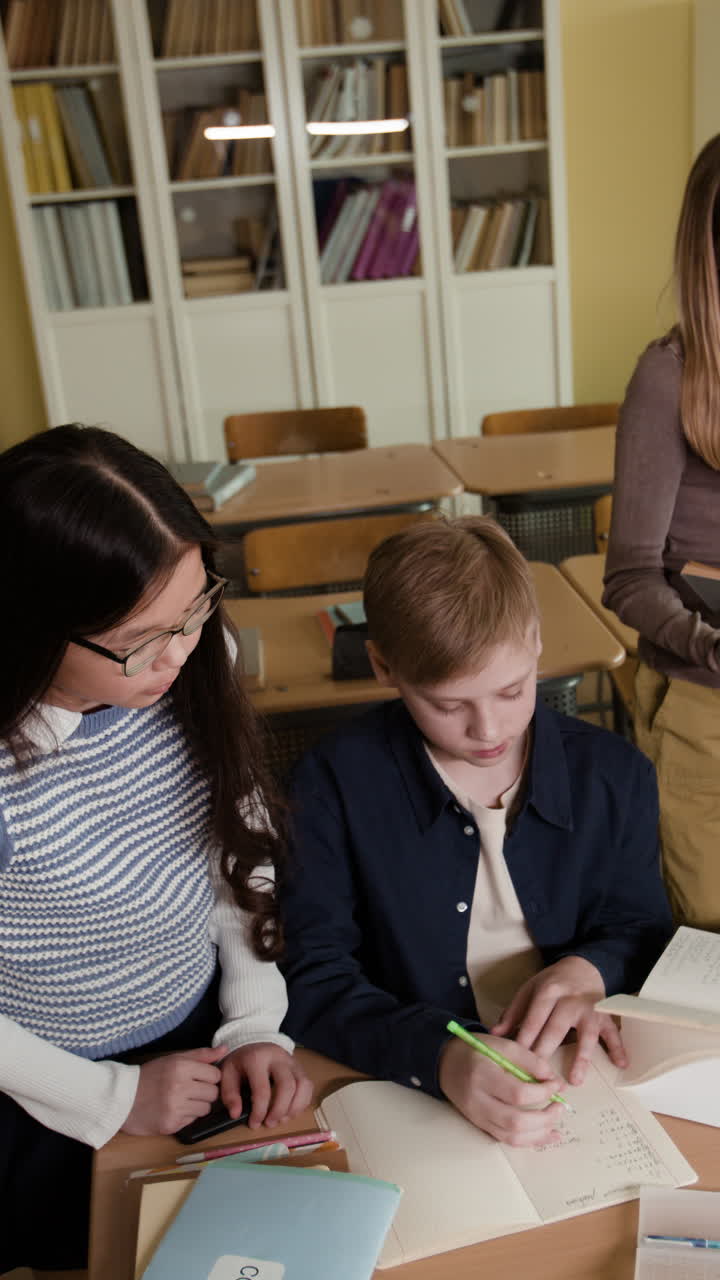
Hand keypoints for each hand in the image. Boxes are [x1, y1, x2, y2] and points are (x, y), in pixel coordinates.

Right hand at [122, 1045, 226, 1135]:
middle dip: (205, 1092)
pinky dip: (186, 1117)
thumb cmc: (150, 1076)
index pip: (215, 1074)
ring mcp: (175, 1108)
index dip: (209, 1076)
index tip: (199, 1077)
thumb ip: (201, 1055)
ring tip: (181, 1100)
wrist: (122, 1099)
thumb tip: (225, 1049)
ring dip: (197, 1106)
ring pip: (205, 1109)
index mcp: (181, 1067)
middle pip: (213, 1093)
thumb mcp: (173, 1059)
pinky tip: (173, 1110)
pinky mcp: (171, 1125)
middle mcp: (179, 1087)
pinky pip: (192, 1121)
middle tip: (191, 1090)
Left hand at [220, 1043, 313, 1128]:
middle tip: (270, 1123)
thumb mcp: (228, 1073)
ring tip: (282, 1119)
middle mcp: (278, 1058)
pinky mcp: (300, 1067)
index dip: (259, 1111)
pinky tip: (291, 1111)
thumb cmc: (241, 1061)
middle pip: (287, 1086)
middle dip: (280, 1110)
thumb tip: (235, 1114)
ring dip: (294, 1108)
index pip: (262, 1089)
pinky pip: (308, 1086)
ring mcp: (292, 1061)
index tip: (254, 1124)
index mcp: (257, 1059)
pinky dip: (303, 1102)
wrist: (254, 1041)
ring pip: (303, 1085)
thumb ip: (229, 1094)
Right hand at [438, 1033, 565, 1145]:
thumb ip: (529, 1060)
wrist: (446, 1063)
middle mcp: (477, 1100)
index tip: (556, 1084)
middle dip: (545, 1118)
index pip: (518, 1093)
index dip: (543, 1092)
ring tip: (556, 1121)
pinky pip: (507, 1140)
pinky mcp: (481, 1125)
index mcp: (482, 1074)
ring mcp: (478, 1117)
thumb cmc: (476, 1051)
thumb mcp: (502, 1045)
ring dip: (540, 1133)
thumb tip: (555, 1081)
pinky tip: (547, 1134)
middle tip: (560, 1106)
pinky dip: (530, 1140)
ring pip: (512, 1137)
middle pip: (515, 1121)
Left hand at [491, 957, 626, 1084]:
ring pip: (587, 1034)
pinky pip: (613, 1032)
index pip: (535, 1017)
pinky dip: (618, 1047)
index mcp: (549, 991)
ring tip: (575, 1080)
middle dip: (547, 1051)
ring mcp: (590, 1009)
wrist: (582, 967)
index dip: (526, 1037)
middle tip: (539, 1076)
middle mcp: (570, 1000)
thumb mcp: (530, 989)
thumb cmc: (552, 983)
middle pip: (557, 1028)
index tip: (517, 1059)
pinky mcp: (606, 1015)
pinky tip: (621, 1064)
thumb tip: (494, 1033)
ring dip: (582, 1057)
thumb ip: (513, 1012)